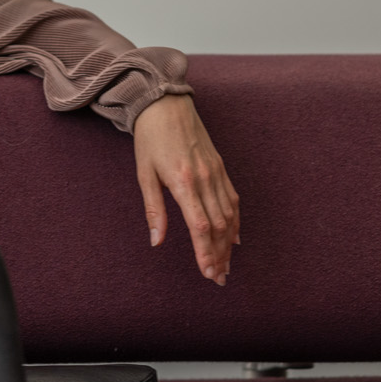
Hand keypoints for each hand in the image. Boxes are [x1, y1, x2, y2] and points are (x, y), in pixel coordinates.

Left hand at [132, 94, 240, 284]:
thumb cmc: (150, 138)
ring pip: (229, 216)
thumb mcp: (144, 173)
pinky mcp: (220, 167)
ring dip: (228, 243)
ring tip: (226, 265)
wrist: (165, 104)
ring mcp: (215, 173)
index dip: (206, 252)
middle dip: (219, 255)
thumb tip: (156, 242)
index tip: (207, 273)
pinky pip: (233, 199)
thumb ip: (154, 209)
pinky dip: (236, 222)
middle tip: (218, 278)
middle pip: (218, 226)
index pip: (200, 226)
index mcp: (183, 182)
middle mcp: (204, 179)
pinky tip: (234, 239)